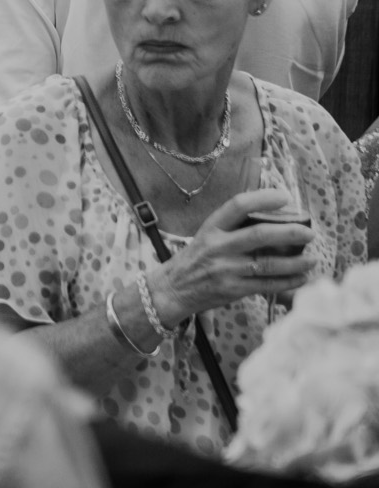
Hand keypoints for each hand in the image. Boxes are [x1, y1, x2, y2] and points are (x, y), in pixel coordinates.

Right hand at [146, 188, 315, 324]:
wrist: (174, 288)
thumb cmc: (197, 258)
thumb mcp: (208, 235)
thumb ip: (235, 227)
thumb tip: (276, 219)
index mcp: (212, 227)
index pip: (238, 205)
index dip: (263, 199)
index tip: (285, 197)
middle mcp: (218, 246)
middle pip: (260, 235)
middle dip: (290, 232)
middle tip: (309, 232)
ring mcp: (226, 269)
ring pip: (269, 263)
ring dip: (296, 262)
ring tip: (312, 259)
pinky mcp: (233, 290)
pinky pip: (268, 285)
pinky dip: (289, 281)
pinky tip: (301, 278)